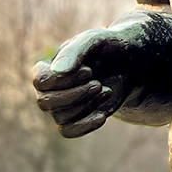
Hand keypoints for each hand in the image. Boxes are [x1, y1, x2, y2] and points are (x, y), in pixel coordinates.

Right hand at [32, 13, 171, 136]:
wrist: (131, 62)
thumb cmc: (110, 46)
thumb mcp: (94, 40)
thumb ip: (74, 52)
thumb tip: (57, 72)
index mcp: (49, 65)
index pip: (40, 81)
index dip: (64, 80)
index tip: (89, 71)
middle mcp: (50, 87)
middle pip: (46, 102)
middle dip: (76, 95)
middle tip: (99, 84)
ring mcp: (61, 105)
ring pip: (60, 117)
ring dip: (86, 105)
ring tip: (107, 91)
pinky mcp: (75, 117)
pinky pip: (68, 131)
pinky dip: (85, 126)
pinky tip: (103, 115)